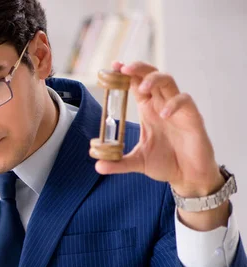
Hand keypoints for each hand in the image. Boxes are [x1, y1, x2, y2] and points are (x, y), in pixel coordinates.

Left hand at [95, 61, 223, 197]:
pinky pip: (185, 101)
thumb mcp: (137, 163)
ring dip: (154, 79)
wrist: (188, 175)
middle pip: (152, 75)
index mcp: (148, 110)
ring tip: (142, 88)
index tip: (113, 66)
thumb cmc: (166, 163)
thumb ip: (117, 163)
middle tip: (124, 68)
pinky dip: (174, 103)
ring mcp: (178, 109)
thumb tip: (98, 166)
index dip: (126, 74)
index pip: (136, 85)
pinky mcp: (192, 117)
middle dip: (139, 69)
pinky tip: (164, 113)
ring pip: (169, 81)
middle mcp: (162, 105)